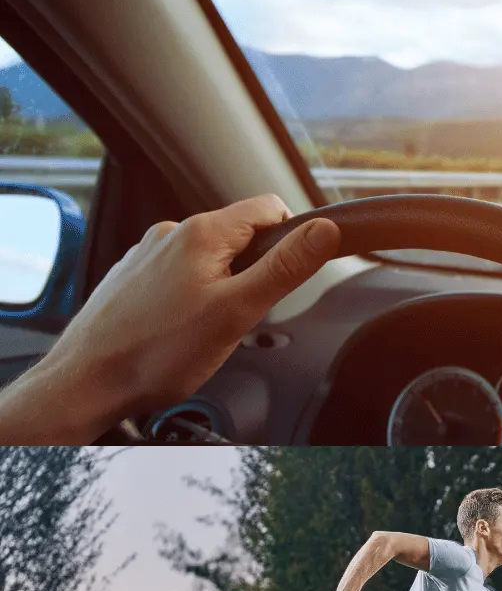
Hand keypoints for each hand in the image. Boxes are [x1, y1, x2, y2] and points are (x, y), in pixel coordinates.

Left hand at [42, 194, 340, 420]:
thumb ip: (285, 269)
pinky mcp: (134, 277)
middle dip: (255, 272)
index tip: (290, 276)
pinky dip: (192, 298)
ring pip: (210, 259)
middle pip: (241, 236)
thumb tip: (324, 231)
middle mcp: (172, 234)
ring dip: (223, 287)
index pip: (270, 208)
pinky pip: (181, 277)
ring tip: (207, 329)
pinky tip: (180, 331)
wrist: (88, 381)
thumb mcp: (238, 311)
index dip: (292, 239)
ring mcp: (149, 254)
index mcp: (202, 233)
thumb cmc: (157, 353)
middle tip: (242, 316)